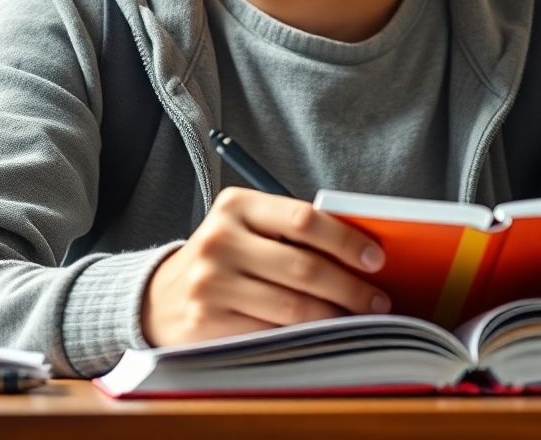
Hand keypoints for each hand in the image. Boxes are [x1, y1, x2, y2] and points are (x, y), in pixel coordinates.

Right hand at [143, 187, 389, 346]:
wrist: (161, 296)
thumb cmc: (225, 256)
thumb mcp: (247, 227)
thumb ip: (291, 230)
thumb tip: (360, 251)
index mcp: (236, 205)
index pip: (303, 219)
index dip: (346, 240)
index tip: (376, 258)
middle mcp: (220, 240)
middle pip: (303, 267)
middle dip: (350, 287)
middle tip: (379, 300)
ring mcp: (211, 283)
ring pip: (292, 306)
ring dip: (334, 316)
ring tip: (357, 319)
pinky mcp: (207, 322)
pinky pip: (272, 333)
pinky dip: (305, 336)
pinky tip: (323, 335)